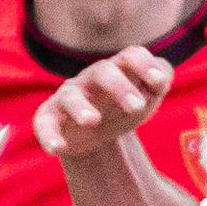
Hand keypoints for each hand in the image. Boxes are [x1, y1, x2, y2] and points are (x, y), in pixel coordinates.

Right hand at [33, 49, 173, 160]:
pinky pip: (44, 123)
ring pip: (70, 96)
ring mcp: (68, 97)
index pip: (131, 56)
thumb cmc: (123, 108)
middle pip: (103, 72)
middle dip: (120, 87)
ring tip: (93, 121)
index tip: (159, 82)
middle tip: (137, 106)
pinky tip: (57, 149)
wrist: (95, 136)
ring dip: (80, 107)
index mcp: (118, 69)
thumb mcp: (146, 97)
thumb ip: (159, 82)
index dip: (144, 65)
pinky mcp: (49, 117)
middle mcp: (91, 79)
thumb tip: (162, 75)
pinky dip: (49, 136)